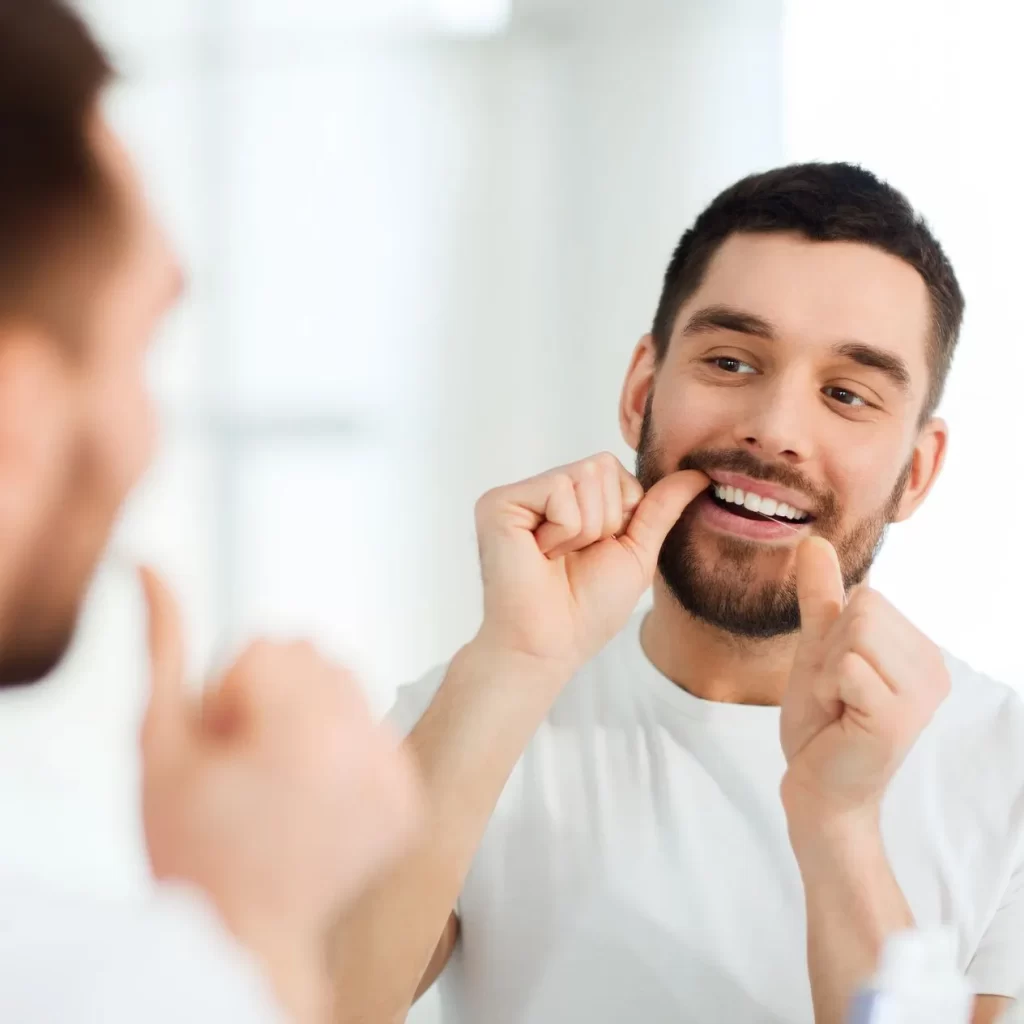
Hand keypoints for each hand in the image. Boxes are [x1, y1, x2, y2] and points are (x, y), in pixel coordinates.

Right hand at [139, 569, 421, 1022]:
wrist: (244, 936)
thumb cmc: (192, 851)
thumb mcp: (160, 743)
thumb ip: (164, 646)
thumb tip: (155, 569)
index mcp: (304, 731)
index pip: (269, 645)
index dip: (229, 694)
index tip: (224, 747)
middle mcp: (363, 747)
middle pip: (315, 656)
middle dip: (274, 696)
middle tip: (250, 765)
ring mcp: (394, 776)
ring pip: (348, 686)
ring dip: (312, 716)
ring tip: (282, 782)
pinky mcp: (409, 800)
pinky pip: (377, 729)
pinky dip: (346, 750)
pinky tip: (314, 798)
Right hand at [473, 452, 707, 676]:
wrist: (551, 644)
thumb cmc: (587, 608)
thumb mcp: (637, 552)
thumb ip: (661, 508)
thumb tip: (699, 473)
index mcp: (569, 499)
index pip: (615, 470)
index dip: (622, 514)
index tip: (595, 552)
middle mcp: (541, 491)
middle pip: (602, 466)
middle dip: (605, 520)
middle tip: (573, 557)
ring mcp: (519, 495)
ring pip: (584, 476)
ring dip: (585, 529)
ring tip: (556, 558)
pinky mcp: (499, 502)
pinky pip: (559, 490)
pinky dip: (564, 531)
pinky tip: (539, 555)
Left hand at [780, 538, 949, 822]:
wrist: (817, 788)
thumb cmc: (822, 723)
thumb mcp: (818, 648)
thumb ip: (822, 597)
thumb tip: (814, 541)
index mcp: (920, 651)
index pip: (866, 596)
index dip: (834, 635)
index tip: (839, 678)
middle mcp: (933, 668)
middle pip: (863, 607)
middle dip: (830, 650)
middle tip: (836, 695)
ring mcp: (919, 694)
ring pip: (854, 633)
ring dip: (826, 670)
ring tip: (839, 706)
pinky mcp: (896, 718)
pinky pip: (846, 666)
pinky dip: (826, 688)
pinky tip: (839, 720)